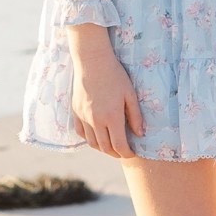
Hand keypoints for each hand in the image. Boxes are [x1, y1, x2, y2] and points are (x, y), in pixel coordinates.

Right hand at [67, 26, 142, 158]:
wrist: (92, 62)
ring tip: (111, 146)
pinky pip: (81, 133)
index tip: (132, 153)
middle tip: (124, 152)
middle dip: (116, 153)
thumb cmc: (115, 75)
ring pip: (92, 143)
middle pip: (105, 147)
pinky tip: (97, 136)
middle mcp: (96, 120)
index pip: (119, 145)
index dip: (127, 153)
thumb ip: (135, 116)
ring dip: (102, 148)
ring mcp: (83, 117)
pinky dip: (89, 139)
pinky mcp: (75, 112)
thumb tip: (139, 134)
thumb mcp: (130, 94)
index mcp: (112, 117)